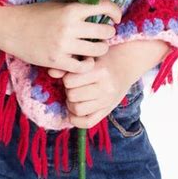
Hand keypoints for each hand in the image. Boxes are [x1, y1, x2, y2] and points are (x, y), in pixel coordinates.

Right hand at [0, 0, 121, 73]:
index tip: (117, 17)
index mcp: (71, 8)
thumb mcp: (57, 4)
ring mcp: (63, 45)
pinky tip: (85, 60)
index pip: (104, 7)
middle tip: (105, 35)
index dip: (116, 12)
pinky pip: (83, 67)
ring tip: (97, 48)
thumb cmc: (36, 13)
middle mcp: (70, 26)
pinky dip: (88, 65)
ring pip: (98, 50)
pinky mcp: (57, 61)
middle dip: (109, 33)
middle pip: (105, 31)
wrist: (11, 28)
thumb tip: (100, 1)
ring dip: (101, 49)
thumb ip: (77, 3)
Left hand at [48, 39, 171, 128]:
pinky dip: (76, 119)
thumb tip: (51, 72)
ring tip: (75, 95)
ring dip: (71, 103)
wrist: (126, 64)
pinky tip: (74, 111)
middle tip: (73, 85)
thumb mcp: (89, 56)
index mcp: (100, 71)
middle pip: (72, 95)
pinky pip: (87, 122)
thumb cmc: (104, 57)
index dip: (66, 78)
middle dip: (68, 90)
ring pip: (77, 109)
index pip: (70, 81)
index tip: (71, 74)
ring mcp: (107, 101)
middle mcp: (105, 88)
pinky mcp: (107, 111)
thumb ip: (70, 64)